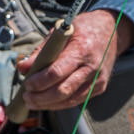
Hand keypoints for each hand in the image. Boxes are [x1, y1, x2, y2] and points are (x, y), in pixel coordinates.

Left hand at [16, 9, 133, 109]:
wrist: (111, 30)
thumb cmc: (84, 28)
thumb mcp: (60, 32)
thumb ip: (41, 51)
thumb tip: (23, 67)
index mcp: (81, 49)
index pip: (57, 72)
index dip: (39, 81)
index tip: (27, 84)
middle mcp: (92, 67)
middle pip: (63, 90)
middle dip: (41, 97)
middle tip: (26, 97)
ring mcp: (97, 80)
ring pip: (70, 100)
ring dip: (49, 104)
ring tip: (33, 102)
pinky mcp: (99, 87)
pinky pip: (77, 100)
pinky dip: (61, 103)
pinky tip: (48, 102)